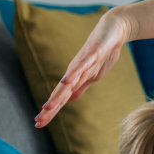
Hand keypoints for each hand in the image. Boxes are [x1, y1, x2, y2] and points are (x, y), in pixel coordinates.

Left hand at [34, 6, 133, 128]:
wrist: (114, 29)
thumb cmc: (104, 52)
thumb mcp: (93, 75)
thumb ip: (80, 87)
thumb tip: (68, 100)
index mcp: (76, 79)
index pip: (61, 98)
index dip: (51, 111)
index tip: (38, 124)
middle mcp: (75, 71)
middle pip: (60, 93)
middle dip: (50, 107)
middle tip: (38, 121)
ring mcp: (83, 62)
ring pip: (68, 81)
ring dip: (57, 95)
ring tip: (47, 107)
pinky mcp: (92, 52)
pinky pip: (82, 65)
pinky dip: (74, 74)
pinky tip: (66, 82)